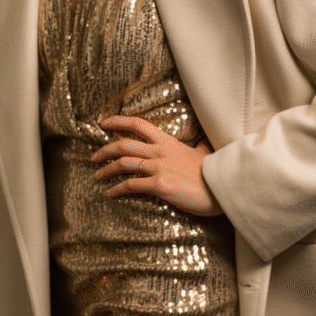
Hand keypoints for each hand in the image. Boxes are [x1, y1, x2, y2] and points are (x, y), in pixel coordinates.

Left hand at [91, 115, 222, 215]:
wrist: (221, 188)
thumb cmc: (212, 173)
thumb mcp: (204, 153)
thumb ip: (199, 147)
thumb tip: (204, 142)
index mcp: (167, 141)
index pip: (138, 124)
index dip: (118, 122)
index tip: (104, 124)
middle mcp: (160, 151)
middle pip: (123, 145)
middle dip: (104, 150)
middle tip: (94, 158)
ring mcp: (159, 168)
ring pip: (123, 164)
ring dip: (106, 171)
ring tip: (98, 176)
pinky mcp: (159, 185)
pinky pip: (131, 186)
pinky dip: (117, 189)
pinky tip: (111, 194)